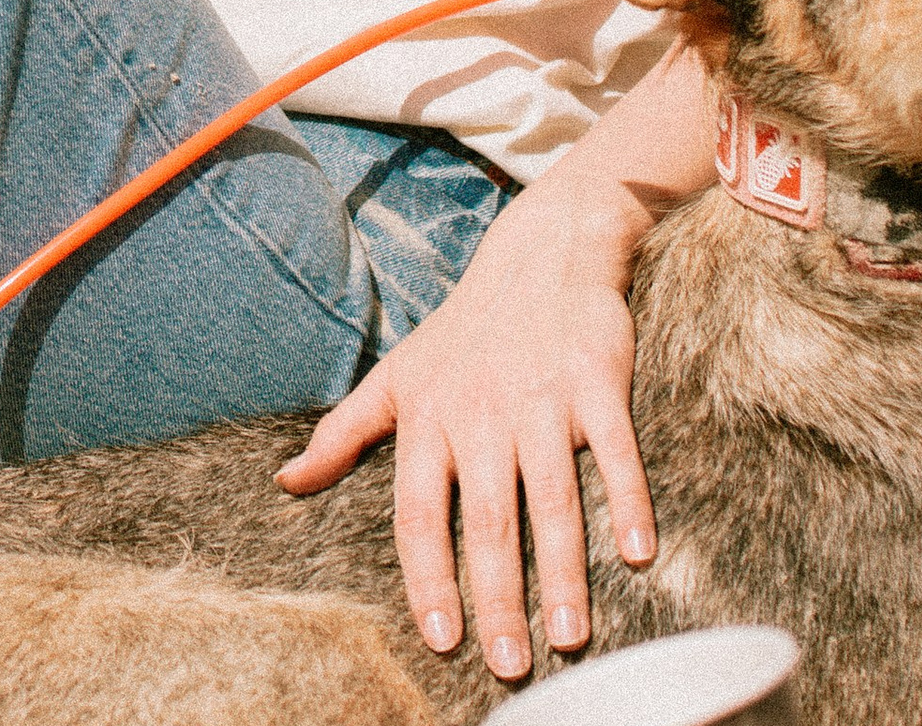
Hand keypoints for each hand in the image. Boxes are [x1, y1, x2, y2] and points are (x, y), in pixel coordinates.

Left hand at [275, 173, 656, 680]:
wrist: (540, 255)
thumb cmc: (462, 333)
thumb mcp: (395, 378)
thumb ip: (342, 434)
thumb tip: (285, 483)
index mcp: (429, 418)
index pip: (419, 512)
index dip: (428, 577)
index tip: (440, 641)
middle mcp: (481, 412)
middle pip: (487, 518)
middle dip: (497, 596)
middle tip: (509, 667)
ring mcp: (541, 397)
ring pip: (551, 496)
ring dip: (561, 571)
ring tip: (568, 639)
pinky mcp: (596, 381)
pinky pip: (615, 449)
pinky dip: (627, 499)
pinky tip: (636, 554)